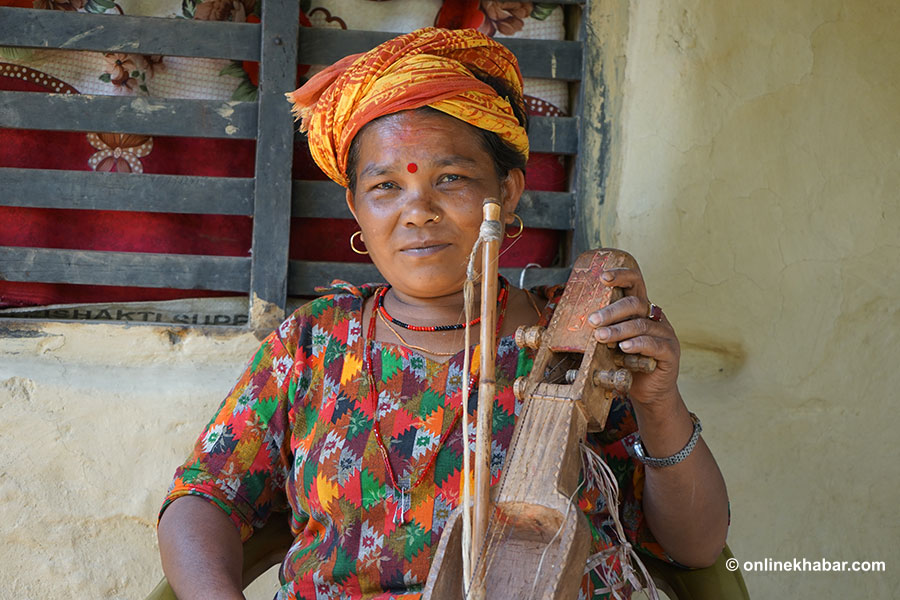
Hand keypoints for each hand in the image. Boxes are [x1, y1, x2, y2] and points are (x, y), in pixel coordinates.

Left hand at [587, 267, 680, 408]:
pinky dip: (637, 344)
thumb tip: (578, 321)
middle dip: (611, 311)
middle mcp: (654, 316)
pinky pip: (654, 344)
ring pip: (641, 325)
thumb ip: (603, 329)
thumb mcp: (612, 343)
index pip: (635, 283)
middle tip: (593, 320)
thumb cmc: (627, 363)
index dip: (621, 276)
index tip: (603, 277)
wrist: (648, 391)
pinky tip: (624, 348)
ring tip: (601, 336)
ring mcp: (665, 333)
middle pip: (635, 303)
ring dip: (618, 330)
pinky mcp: (670, 351)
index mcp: (640, 308)